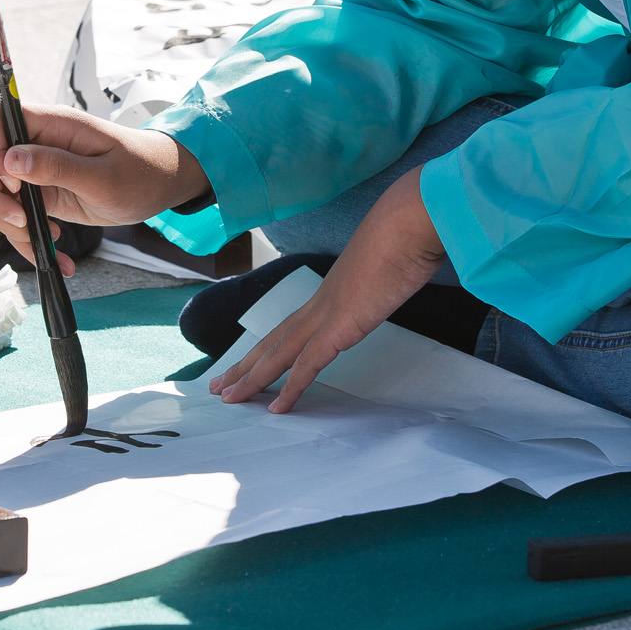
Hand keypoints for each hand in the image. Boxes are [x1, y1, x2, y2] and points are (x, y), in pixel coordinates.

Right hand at [0, 103, 208, 277]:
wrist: (159, 185)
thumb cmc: (140, 172)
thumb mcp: (103, 176)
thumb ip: (57, 166)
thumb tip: (11, 159)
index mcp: (51, 124)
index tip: (15, 183)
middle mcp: (35, 143)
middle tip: (20, 220)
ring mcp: (32, 169)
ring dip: (7, 224)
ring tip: (45, 242)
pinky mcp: (38, 193)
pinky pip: (12, 214)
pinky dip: (24, 238)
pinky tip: (54, 251)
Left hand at [211, 168, 445, 412]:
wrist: (413, 220)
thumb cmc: (410, 235)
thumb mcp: (394, 264)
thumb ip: (387, 275)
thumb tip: (397, 276)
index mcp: (332, 290)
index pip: (291, 325)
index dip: (268, 346)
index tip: (250, 362)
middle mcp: (322, 301)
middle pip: (274, 340)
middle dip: (244, 365)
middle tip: (218, 385)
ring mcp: (328, 313)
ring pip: (278, 353)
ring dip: (252, 378)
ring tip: (229, 398)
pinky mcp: (341, 325)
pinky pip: (309, 365)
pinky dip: (292, 388)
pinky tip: (277, 409)